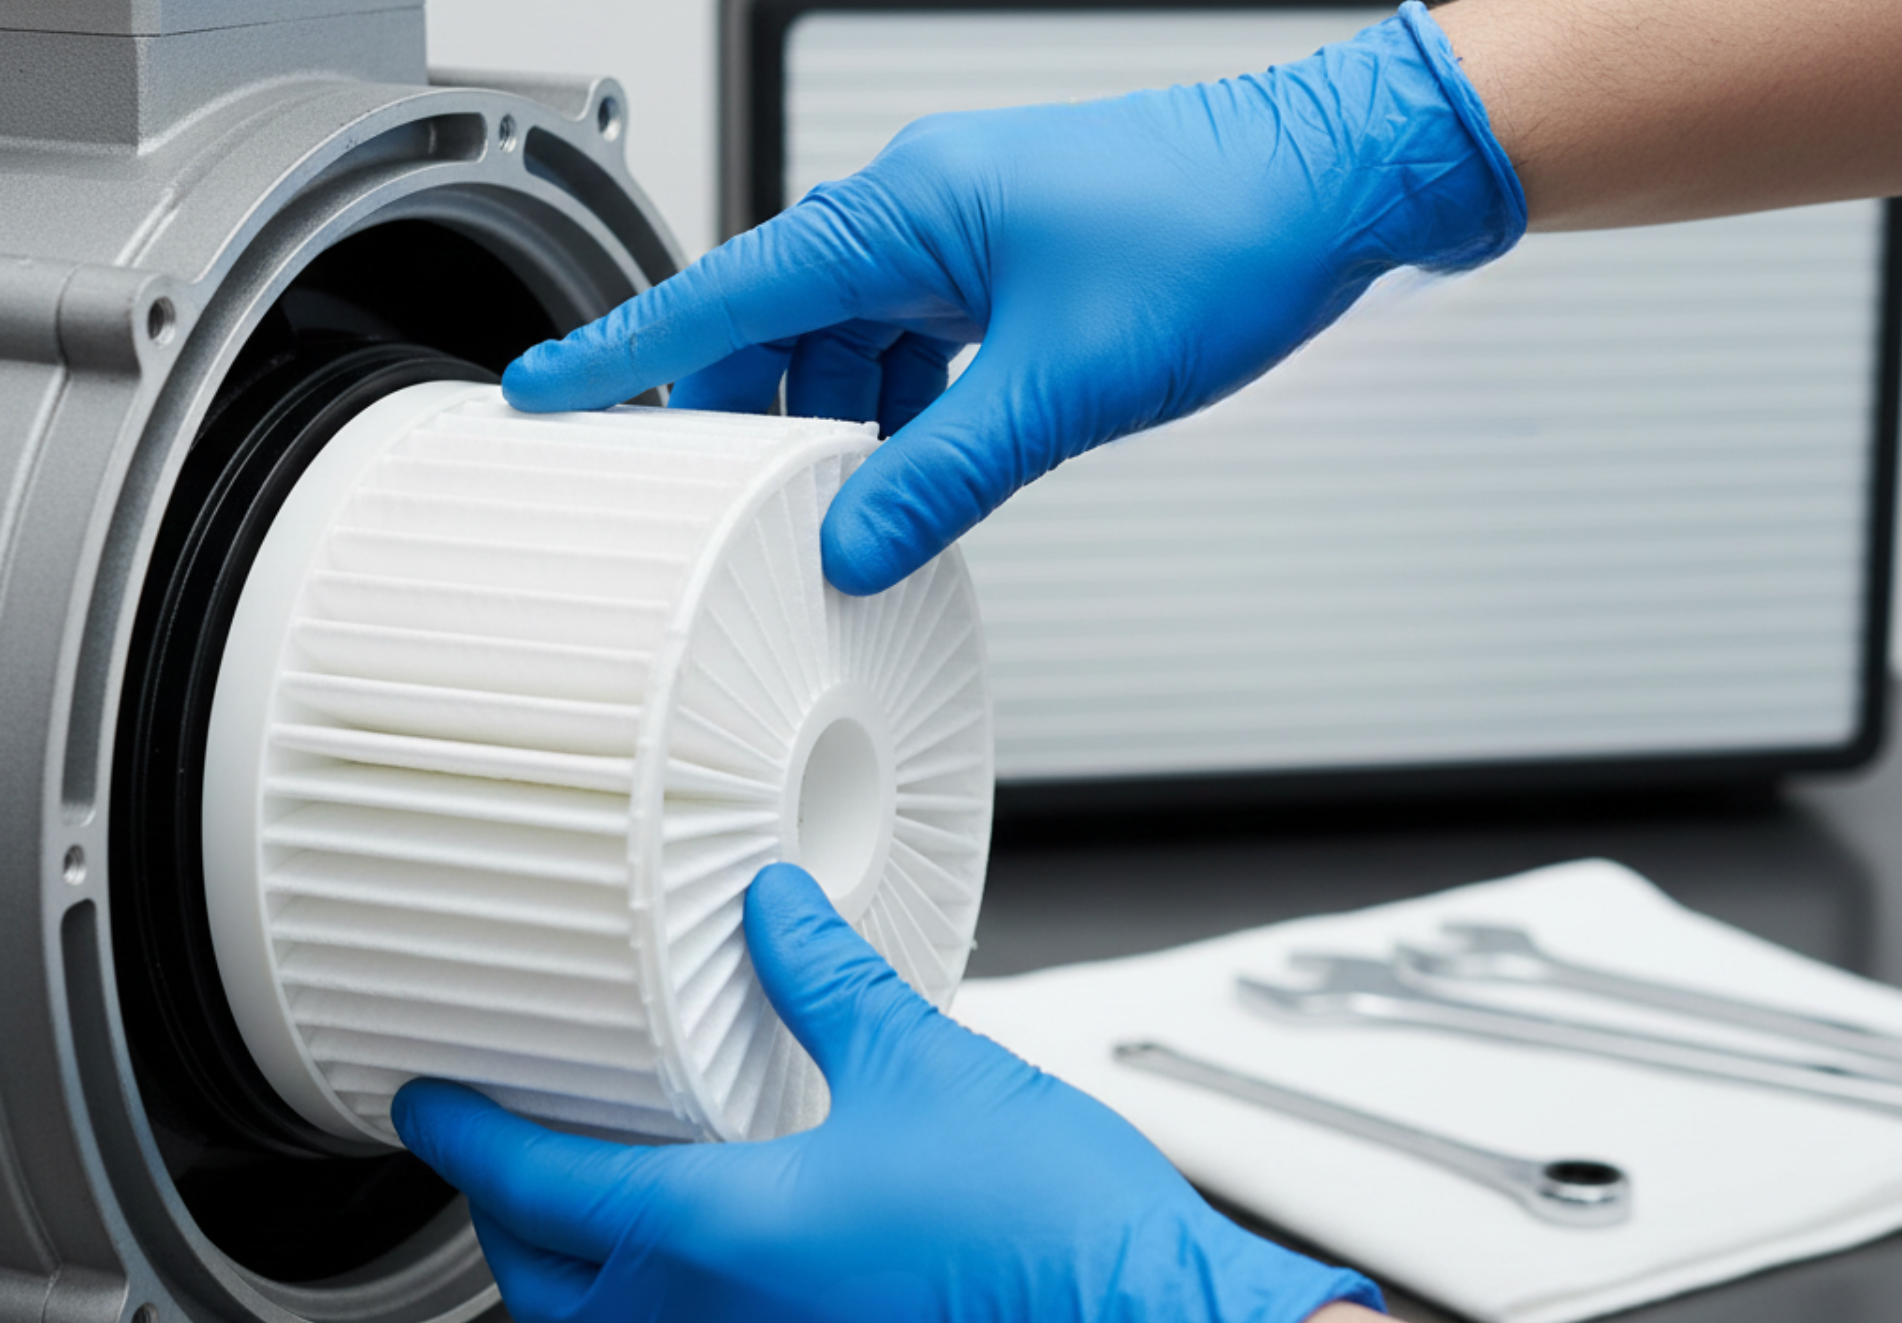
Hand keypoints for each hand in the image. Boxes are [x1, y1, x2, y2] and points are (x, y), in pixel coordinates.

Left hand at [393, 863, 1384, 1321]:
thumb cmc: (1053, 1234)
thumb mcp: (927, 1066)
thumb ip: (828, 980)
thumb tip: (773, 910)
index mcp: (720, 1240)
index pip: (538, 1189)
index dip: (466, 1138)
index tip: (429, 1105)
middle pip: (544, 1291)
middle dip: (506, 1221)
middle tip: (505, 1153)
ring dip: (576, 1276)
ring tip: (595, 1202)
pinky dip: (663, 1303)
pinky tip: (716, 1253)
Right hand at [501, 1, 1523, 595]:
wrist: (1332, 183)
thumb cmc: (1219, 236)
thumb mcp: (1064, 385)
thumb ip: (947, 474)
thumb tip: (855, 543)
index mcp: (904, 213)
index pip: (725, 293)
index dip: (625, 352)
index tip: (541, 394)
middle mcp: (918, 215)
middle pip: (778, 330)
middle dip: (749, 424)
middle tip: (717, 511)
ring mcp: (962, 240)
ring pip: (849, 349)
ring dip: (839, 431)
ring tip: (835, 514)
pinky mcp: (1006, 269)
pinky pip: (914, 349)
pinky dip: (902, 416)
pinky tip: (915, 474)